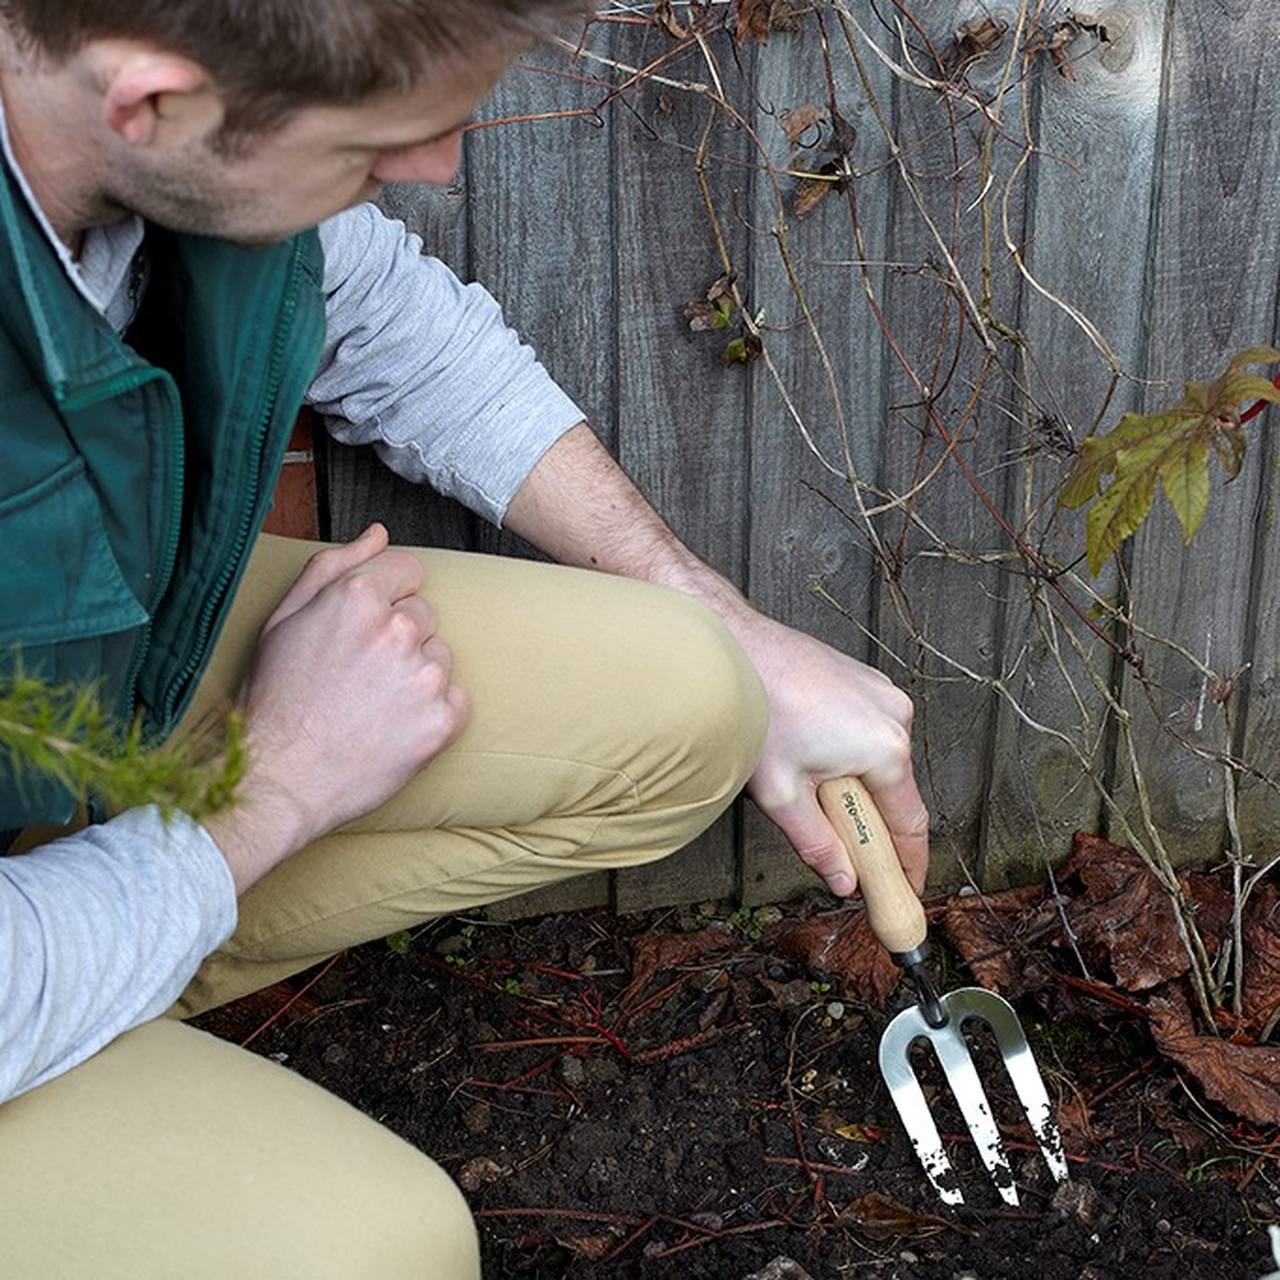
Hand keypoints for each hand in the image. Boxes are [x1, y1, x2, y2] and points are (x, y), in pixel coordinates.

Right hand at [204, 524, 469, 891]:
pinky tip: (394, 725)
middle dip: (399, 637)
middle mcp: (398, 630)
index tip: (364, 628)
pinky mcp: (442, 721)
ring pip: (439, 656)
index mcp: (358, 597)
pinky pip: (456, 698)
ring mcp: (425, 677)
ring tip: (372, 703)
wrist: (279, 779)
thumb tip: (379, 533)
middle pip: (423, 615)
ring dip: (416, 674)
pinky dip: (433, 711)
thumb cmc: (276, 697)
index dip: (386, 597)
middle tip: (359, 674)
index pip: (408, 570)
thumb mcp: (285, 618)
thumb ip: (336, 566)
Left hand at [731, 611, 928, 897]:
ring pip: (880, 760)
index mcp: (884, 749)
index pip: (911, 823)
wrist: (733, 646)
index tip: (906, 889)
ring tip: (805, 779)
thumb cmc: (755, 709)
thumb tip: (843, 880)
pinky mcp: (864, 679)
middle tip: (837, 843)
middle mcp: (895, 717)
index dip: (908, 863)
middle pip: (895, 792)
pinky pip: (868, 730)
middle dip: (869, 822)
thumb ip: (818, 844)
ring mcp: (882, 692)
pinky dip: (848, 751)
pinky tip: (807, 749)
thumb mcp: (782, 795)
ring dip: (854, 783)